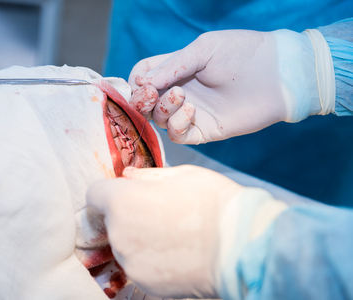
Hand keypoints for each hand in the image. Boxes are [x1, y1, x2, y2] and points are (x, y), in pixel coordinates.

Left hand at [86, 165, 243, 298]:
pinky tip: (175, 252)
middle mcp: (118, 232)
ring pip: (124, 243)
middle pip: (111, 220)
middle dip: (127, 214)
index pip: (95, 193)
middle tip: (159, 212)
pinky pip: (138, 264)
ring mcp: (129, 260)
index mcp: (122, 200)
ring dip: (138, 237)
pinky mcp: (143, 282)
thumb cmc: (213, 203)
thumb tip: (129, 176)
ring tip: (171, 234)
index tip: (126, 193)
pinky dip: (150, 259)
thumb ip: (148, 176)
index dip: (110, 191)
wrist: (239, 246)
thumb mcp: (182, 175)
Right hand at [128, 29, 328, 143]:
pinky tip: (190, 110)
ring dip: (162, 108)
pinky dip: (176, 125)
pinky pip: (177, 135)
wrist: (277, 75)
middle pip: (144, 103)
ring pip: (158, 119)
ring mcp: (190, 113)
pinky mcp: (203, 130)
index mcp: (176, 70)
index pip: (142, 77)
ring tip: (182, 95)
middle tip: (150, 93)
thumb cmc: (242, 53)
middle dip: (141, 100)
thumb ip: (171, 65)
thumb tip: (141, 81)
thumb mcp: (204, 49)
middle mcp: (179, 92)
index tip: (142, 81)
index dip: (136, 81)